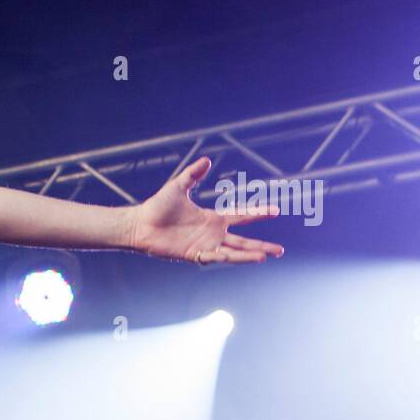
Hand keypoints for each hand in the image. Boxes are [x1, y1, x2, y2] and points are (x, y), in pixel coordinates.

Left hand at [125, 157, 284, 263]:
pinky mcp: (192, 254)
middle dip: (261, 245)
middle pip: (242, 242)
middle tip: (280, 250)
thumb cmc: (157, 206)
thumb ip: (193, 174)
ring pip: (232, 252)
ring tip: (266, 256)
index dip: (258, 214)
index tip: (276, 210)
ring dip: (249, 255)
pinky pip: (213, 258)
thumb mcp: (178, 186)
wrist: (140, 223)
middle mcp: (211, 234)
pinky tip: (242, 259)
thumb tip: (207, 160)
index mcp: (212, 219)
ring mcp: (203, 246)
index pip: (241, 216)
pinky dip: (227, 258)